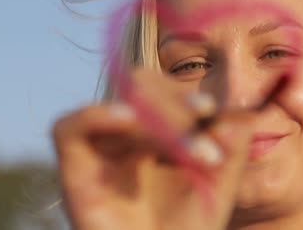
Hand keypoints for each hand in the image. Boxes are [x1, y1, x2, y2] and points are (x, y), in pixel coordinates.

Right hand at [52, 69, 254, 229]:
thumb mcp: (219, 183)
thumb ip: (231, 146)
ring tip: (192, 156)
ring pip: (120, 104)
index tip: (209, 110)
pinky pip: (68, 127)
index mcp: (158, 129)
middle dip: (178, 110)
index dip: (185, 94)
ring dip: (158, 121)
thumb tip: (234, 114)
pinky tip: (129, 119)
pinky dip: (95, 115)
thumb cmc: (187, 227)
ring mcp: (100, 148)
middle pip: (142, 87)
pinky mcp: (74, 169)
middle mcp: (127, 133)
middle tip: (205, 152)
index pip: (165, 90)